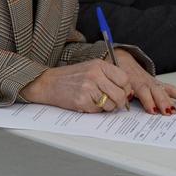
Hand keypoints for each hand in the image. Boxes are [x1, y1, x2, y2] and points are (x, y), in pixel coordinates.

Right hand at [20, 58, 134, 112]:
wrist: (48, 83)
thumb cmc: (71, 77)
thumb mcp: (91, 68)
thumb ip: (108, 76)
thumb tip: (127, 91)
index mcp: (99, 65)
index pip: (125, 79)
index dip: (126, 89)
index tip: (123, 93)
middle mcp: (95, 75)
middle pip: (120, 94)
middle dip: (120, 103)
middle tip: (115, 104)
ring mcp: (88, 88)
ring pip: (110, 105)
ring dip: (106, 107)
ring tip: (97, 102)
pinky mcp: (82, 100)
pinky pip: (97, 110)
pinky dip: (94, 110)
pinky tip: (86, 103)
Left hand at [114, 51, 175, 114]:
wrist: (122, 59)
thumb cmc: (117, 71)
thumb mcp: (114, 78)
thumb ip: (120, 89)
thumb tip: (126, 100)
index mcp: (134, 80)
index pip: (142, 91)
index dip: (148, 100)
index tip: (152, 110)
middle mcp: (146, 81)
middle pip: (155, 92)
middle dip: (161, 102)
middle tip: (166, 112)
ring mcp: (153, 82)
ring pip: (164, 91)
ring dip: (170, 101)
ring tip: (175, 111)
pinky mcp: (158, 84)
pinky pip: (171, 89)